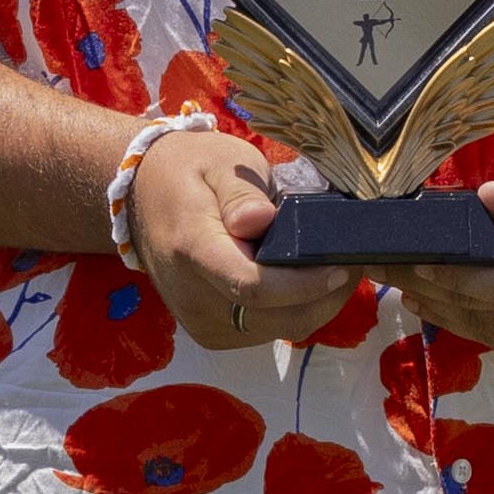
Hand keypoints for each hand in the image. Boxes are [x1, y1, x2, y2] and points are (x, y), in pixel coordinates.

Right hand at [119, 116, 351, 354]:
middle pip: (275, 318)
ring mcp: (199, 321)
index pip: (255, 286)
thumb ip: (242, 192)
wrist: (142, 195)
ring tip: (330, 268)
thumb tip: (261, 219)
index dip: (306, 284)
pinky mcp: (208, 332)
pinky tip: (301, 282)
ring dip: (312, 306)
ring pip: (276, 330)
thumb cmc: (190, 170)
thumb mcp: (220, 161)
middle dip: (324, 297)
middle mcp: (193, 297)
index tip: (341, 264)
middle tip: (351, 261)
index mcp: (194, 250)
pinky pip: (263, 331)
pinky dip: (291, 311)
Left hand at [400, 143, 493, 357]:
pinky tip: (440, 304)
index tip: (416, 265)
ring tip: (404, 285)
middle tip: (385, 269)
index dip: (457, 279)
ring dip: (443, 310)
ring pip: (492, 330)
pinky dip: (471, 323)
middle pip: (490, 307)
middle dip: (431, 289)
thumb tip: (486, 202)